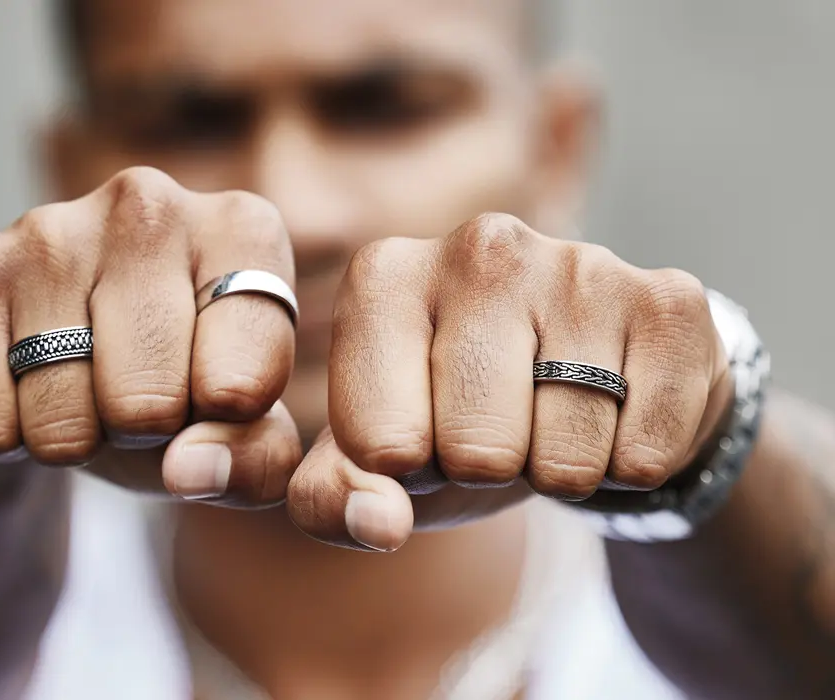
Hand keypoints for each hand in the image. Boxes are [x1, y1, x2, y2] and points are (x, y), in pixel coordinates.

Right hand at [0, 167, 301, 506]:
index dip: (220, 425)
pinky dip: (2, 439)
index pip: (245, 380)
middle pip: (149, 402)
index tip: (212, 397)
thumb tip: (195, 468)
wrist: (53, 360)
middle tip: (134, 398)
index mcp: (240, 230)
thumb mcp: (238, 429)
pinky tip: (16, 385)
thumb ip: (258, 458)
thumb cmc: (170, 383)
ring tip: (77, 387)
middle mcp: (147, 204)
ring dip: (70, 438)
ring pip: (63, 419)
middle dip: (140, 433)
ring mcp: (48, 229)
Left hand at [287, 214, 732, 550]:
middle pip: (476, 450)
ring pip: (566, 458)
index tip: (423, 434)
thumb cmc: (457, 416)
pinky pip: (644, 453)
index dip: (408, 470)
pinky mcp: (668, 301)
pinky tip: (617, 412)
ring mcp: (580, 264)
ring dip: (560, 471)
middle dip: (487, 471)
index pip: (380, 444)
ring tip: (555, 419)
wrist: (579, 378)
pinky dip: (631, 465)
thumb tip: (379, 524)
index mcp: (384, 276)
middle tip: (499, 430)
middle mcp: (480, 247)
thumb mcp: (378, 458)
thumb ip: (334, 498)